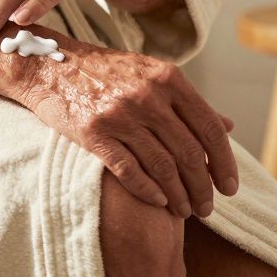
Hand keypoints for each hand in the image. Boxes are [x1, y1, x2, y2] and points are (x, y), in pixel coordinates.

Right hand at [12, 35, 238, 217]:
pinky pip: (130, 170)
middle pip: (189, 153)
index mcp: (167, 78)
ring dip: (178, 195)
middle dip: (203, 187)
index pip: (210, 128)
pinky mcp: (93, 132)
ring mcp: (119, 114)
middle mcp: (146, 95)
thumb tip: (229, 125)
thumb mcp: (148, 74)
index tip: (229, 187)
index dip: (225, 163)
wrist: (47, 65)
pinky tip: (158, 201)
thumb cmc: (102, 72)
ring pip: (163, 166)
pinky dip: (149, 191)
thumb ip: (186, 101)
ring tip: (184, 211)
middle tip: (207, 208)